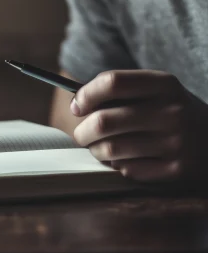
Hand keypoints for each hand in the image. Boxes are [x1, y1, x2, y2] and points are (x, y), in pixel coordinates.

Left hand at [70, 69, 207, 184]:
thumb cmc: (173, 112)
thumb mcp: (159, 91)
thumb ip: (123, 91)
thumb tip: (78, 103)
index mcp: (165, 84)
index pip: (113, 82)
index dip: (87, 94)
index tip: (77, 105)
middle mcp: (172, 112)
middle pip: (104, 120)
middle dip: (82, 130)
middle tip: (81, 133)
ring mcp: (175, 143)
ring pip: (111, 149)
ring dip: (96, 150)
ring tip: (99, 147)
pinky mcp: (176, 171)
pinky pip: (128, 170)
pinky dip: (118, 166)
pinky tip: (125, 160)